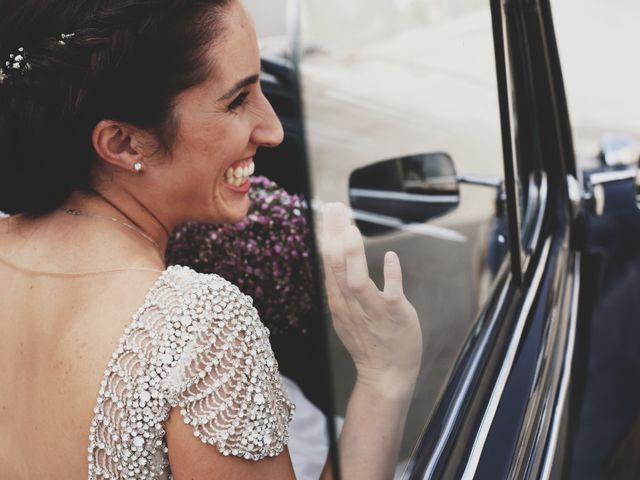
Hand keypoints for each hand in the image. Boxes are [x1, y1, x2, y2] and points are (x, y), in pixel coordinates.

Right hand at [320, 203, 422, 393]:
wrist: (385, 376)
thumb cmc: (368, 342)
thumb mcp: (346, 313)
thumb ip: (341, 287)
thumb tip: (337, 259)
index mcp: (338, 300)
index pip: (327, 262)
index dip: (327, 235)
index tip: (327, 211)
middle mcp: (350, 304)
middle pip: (336, 265)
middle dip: (334, 234)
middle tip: (334, 206)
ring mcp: (371, 310)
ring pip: (356, 280)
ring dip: (352, 254)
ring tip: (351, 228)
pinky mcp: (394, 316)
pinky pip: (391, 294)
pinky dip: (390, 275)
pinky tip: (390, 257)